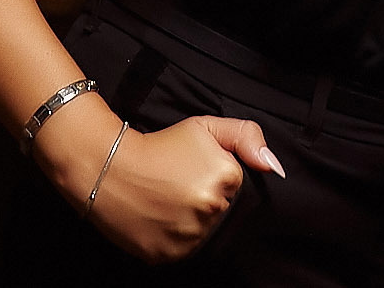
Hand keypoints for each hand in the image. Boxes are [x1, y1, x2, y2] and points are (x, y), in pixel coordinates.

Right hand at [44, 107, 285, 263]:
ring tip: (165, 201)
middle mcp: (211, 208)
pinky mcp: (167, 255)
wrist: (109, 166)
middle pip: (220, 211)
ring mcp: (189, 235)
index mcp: (226, 176)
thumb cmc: (161, 145)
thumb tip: (273, 167)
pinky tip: (158, 218)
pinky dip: (173, 238)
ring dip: (189, 221)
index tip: (193, 171)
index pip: (234, 188)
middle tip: (176, 186)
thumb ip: (246, 137)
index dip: (214, 178)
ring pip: (202, 233)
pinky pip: (182, 251)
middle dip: (203, 199)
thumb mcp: (205, 127)